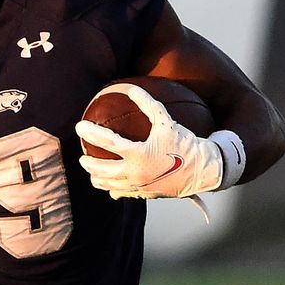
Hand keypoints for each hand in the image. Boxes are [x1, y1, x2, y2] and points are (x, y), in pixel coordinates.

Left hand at [76, 84, 223, 198]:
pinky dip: (113, 189)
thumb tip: (132, 88)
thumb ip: (149, 104)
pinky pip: (122, 194)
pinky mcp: (144, 195)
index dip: (90, 132)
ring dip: (97, 178)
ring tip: (93, 172)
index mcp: (138, 155)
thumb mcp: (167, 122)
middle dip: (88, 163)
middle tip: (82, 156)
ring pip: (108, 185)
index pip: (106, 142)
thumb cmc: (186, 143)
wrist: (205, 170)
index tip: (79, 127)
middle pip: (101, 170)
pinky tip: (111, 185)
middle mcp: (135, 173)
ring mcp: (138, 187)